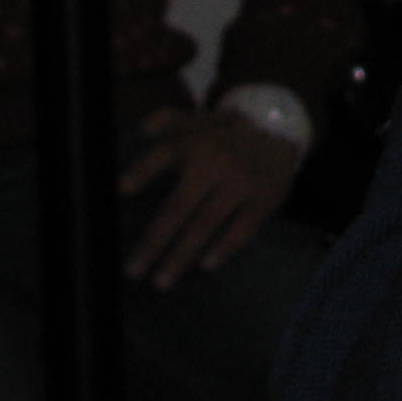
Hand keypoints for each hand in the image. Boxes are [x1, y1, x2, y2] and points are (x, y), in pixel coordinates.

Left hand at [119, 105, 297, 290]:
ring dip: (181, 255)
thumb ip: (170, 120)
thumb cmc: (228, 135)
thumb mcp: (201, 120)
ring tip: (161, 280)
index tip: (121, 190)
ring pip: (206, 224)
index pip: (163, 156)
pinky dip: (224, 248)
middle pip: (179, 207)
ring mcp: (241, 182)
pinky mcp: (263, 199)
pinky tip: (206, 266)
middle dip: (154, 242)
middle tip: (133, 270)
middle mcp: (216, 162)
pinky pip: (242, 228)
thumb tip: (143, 128)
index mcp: (196, 143)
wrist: (280, 132)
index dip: (143, 171)